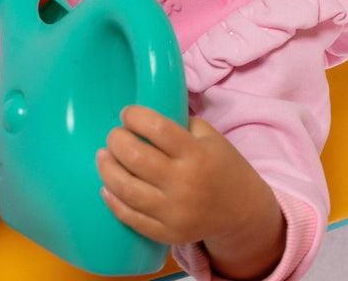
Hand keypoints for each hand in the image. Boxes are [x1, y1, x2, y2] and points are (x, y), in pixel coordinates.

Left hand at [97, 106, 285, 279]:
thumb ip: (177, 124)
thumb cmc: (221, 165)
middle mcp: (184, 183)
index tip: (127, 113)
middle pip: (135, 157)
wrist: (243, 211)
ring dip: (107, 168)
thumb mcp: (209, 135)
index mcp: (196, 153)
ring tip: (104, 156)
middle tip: (114, 135)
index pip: (156, 128)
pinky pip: (131, 218)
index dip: (134, 116)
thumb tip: (140, 116)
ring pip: (126, 189)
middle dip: (116, 140)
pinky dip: (113, 200)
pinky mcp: (168, 234)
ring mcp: (175, 212)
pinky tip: (106, 186)